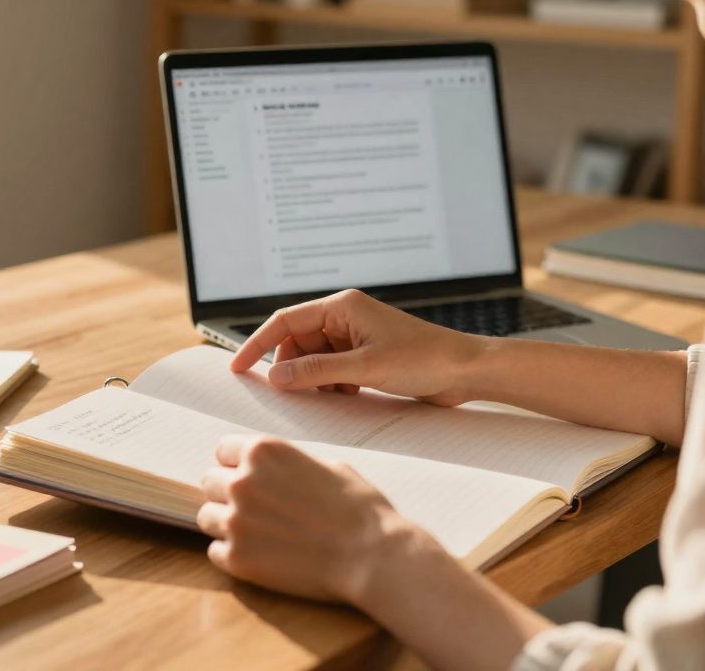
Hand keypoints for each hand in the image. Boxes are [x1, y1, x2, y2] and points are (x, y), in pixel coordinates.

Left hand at [198, 435, 553, 670]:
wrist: (373, 556)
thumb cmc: (359, 508)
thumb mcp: (327, 465)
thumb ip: (287, 464)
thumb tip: (271, 468)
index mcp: (263, 451)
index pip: (223, 450)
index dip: (237, 464)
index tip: (249, 477)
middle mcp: (241, 482)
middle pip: (210, 482)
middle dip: (228, 493)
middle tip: (255, 509)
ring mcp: (236, 522)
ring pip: (206, 517)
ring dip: (225, 523)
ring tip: (255, 533)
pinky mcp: (237, 559)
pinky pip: (215, 551)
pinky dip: (232, 554)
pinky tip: (259, 555)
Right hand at [229, 289, 486, 405]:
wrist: (466, 371)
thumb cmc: (423, 360)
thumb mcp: (364, 368)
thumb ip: (316, 371)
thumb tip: (275, 377)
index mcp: (342, 307)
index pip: (285, 321)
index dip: (257, 344)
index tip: (237, 368)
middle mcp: (345, 317)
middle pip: (297, 342)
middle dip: (290, 368)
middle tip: (289, 395)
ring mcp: (356, 337)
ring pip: (314, 359)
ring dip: (313, 380)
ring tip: (327, 397)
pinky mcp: (367, 356)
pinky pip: (332, 370)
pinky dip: (330, 385)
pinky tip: (344, 398)